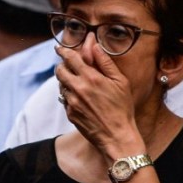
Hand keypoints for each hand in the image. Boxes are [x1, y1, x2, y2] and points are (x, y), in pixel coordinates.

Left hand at [54, 35, 142, 157]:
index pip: (70, 58)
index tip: (59, 48)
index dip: (63, 50)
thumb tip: (95, 46)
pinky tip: (82, 99)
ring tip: (78, 83)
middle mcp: (78, 88)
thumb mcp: (120, 82)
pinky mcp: (70, 113)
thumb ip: (106, 62)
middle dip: (62, 65)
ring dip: (66, 81)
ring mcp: (72, 102)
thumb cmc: (122, 108)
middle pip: (60, 70)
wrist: (116, 136)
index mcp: (91, 78)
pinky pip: (65, 99)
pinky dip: (70, 95)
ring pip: (61, 85)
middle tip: (69, 65)